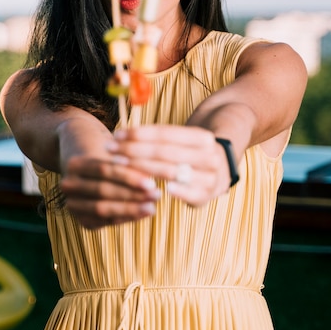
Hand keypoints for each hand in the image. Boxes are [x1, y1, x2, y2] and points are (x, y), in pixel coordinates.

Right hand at [59, 154, 160, 229]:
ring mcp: (71, 204)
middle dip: (132, 194)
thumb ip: (129, 166)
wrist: (88, 173)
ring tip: (152, 207)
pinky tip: (141, 214)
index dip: (128, 177)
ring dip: (129, 209)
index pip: (104, 170)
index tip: (151, 182)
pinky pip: (104, 221)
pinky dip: (124, 218)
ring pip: (102, 208)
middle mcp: (68, 184)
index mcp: (74, 164)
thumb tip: (152, 181)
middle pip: (103, 190)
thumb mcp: (115, 157)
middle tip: (156, 195)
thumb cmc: (108, 160)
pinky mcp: (80, 220)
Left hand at [107, 125, 231, 205]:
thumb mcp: (181, 142)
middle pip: (165, 152)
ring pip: (170, 171)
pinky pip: (185, 193)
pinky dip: (169, 190)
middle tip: (111, 150)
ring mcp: (209, 177)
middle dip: (134, 150)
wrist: (220, 173)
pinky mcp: (205, 196)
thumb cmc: (188, 155)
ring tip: (118, 164)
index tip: (117, 135)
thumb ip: (157, 140)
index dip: (139, 134)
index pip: (165, 133)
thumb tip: (121, 136)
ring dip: (141, 168)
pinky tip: (150, 187)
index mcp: (202, 138)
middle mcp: (209, 156)